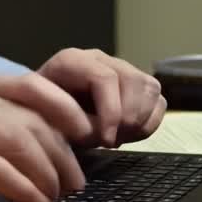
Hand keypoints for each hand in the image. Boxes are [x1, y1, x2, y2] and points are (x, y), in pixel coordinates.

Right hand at [0, 74, 91, 201]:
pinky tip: (34, 200)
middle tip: (75, 180)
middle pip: (31, 118)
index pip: (30, 85)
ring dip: (47, 172)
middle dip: (62, 152)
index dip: (65, 108)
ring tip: (57, 194)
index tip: (85, 133)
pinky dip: (23, 187)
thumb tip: (37, 141)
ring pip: (19, 142)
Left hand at [36, 48, 164, 147]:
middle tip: (111, 142)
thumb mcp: (48, 118)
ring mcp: (121, 69)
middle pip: (132, 81)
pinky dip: (149, 122)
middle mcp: (100, 59)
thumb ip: (76, 123)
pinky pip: (158, 100)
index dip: (111, 111)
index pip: (104, 78)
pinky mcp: (136, 85)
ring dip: (140, 121)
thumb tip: (103, 134)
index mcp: (72, 61)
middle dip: (127, 118)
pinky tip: (129, 134)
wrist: (45, 110)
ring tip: (119, 138)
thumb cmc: (44, 114)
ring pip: (149, 88)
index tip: (106, 141)